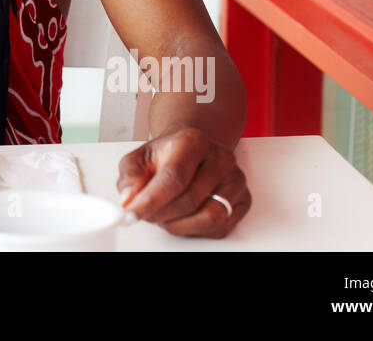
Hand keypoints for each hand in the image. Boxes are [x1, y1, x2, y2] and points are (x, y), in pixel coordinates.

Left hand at [115, 127, 250, 237]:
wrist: (191, 151)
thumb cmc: (166, 156)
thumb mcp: (139, 157)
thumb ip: (129, 176)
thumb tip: (128, 199)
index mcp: (193, 141)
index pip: (174, 177)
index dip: (151, 200)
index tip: (132, 213)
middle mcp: (220, 158)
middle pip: (190, 200)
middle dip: (161, 214)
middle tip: (145, 214)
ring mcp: (236, 179)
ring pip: (209, 217)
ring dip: (179, 225)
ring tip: (164, 216)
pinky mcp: (243, 199)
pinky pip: (221, 227)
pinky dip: (196, 229)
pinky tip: (183, 217)